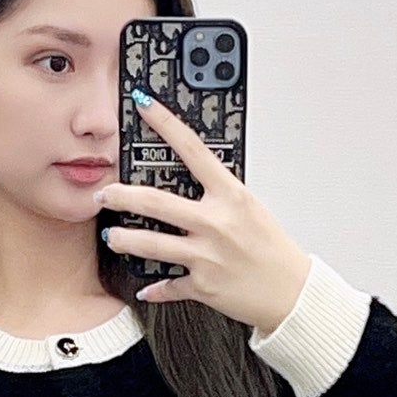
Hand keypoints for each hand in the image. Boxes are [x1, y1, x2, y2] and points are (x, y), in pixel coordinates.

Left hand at [94, 92, 311, 330]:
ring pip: (151, 244)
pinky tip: (145, 285)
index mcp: (231, 196)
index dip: (164, 122)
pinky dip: (155, 287)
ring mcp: (206, 256)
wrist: (291, 291)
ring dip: (124, 240)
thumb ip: (219, 194)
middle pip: (155, 202)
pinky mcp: (202, 285)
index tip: (143, 104)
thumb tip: (190, 179)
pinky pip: (168, 285)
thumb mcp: (250, 208)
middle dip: (122, 196)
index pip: (192, 149)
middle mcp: (215, 223)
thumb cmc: (273, 248)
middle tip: (105, 194)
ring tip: (113, 237)